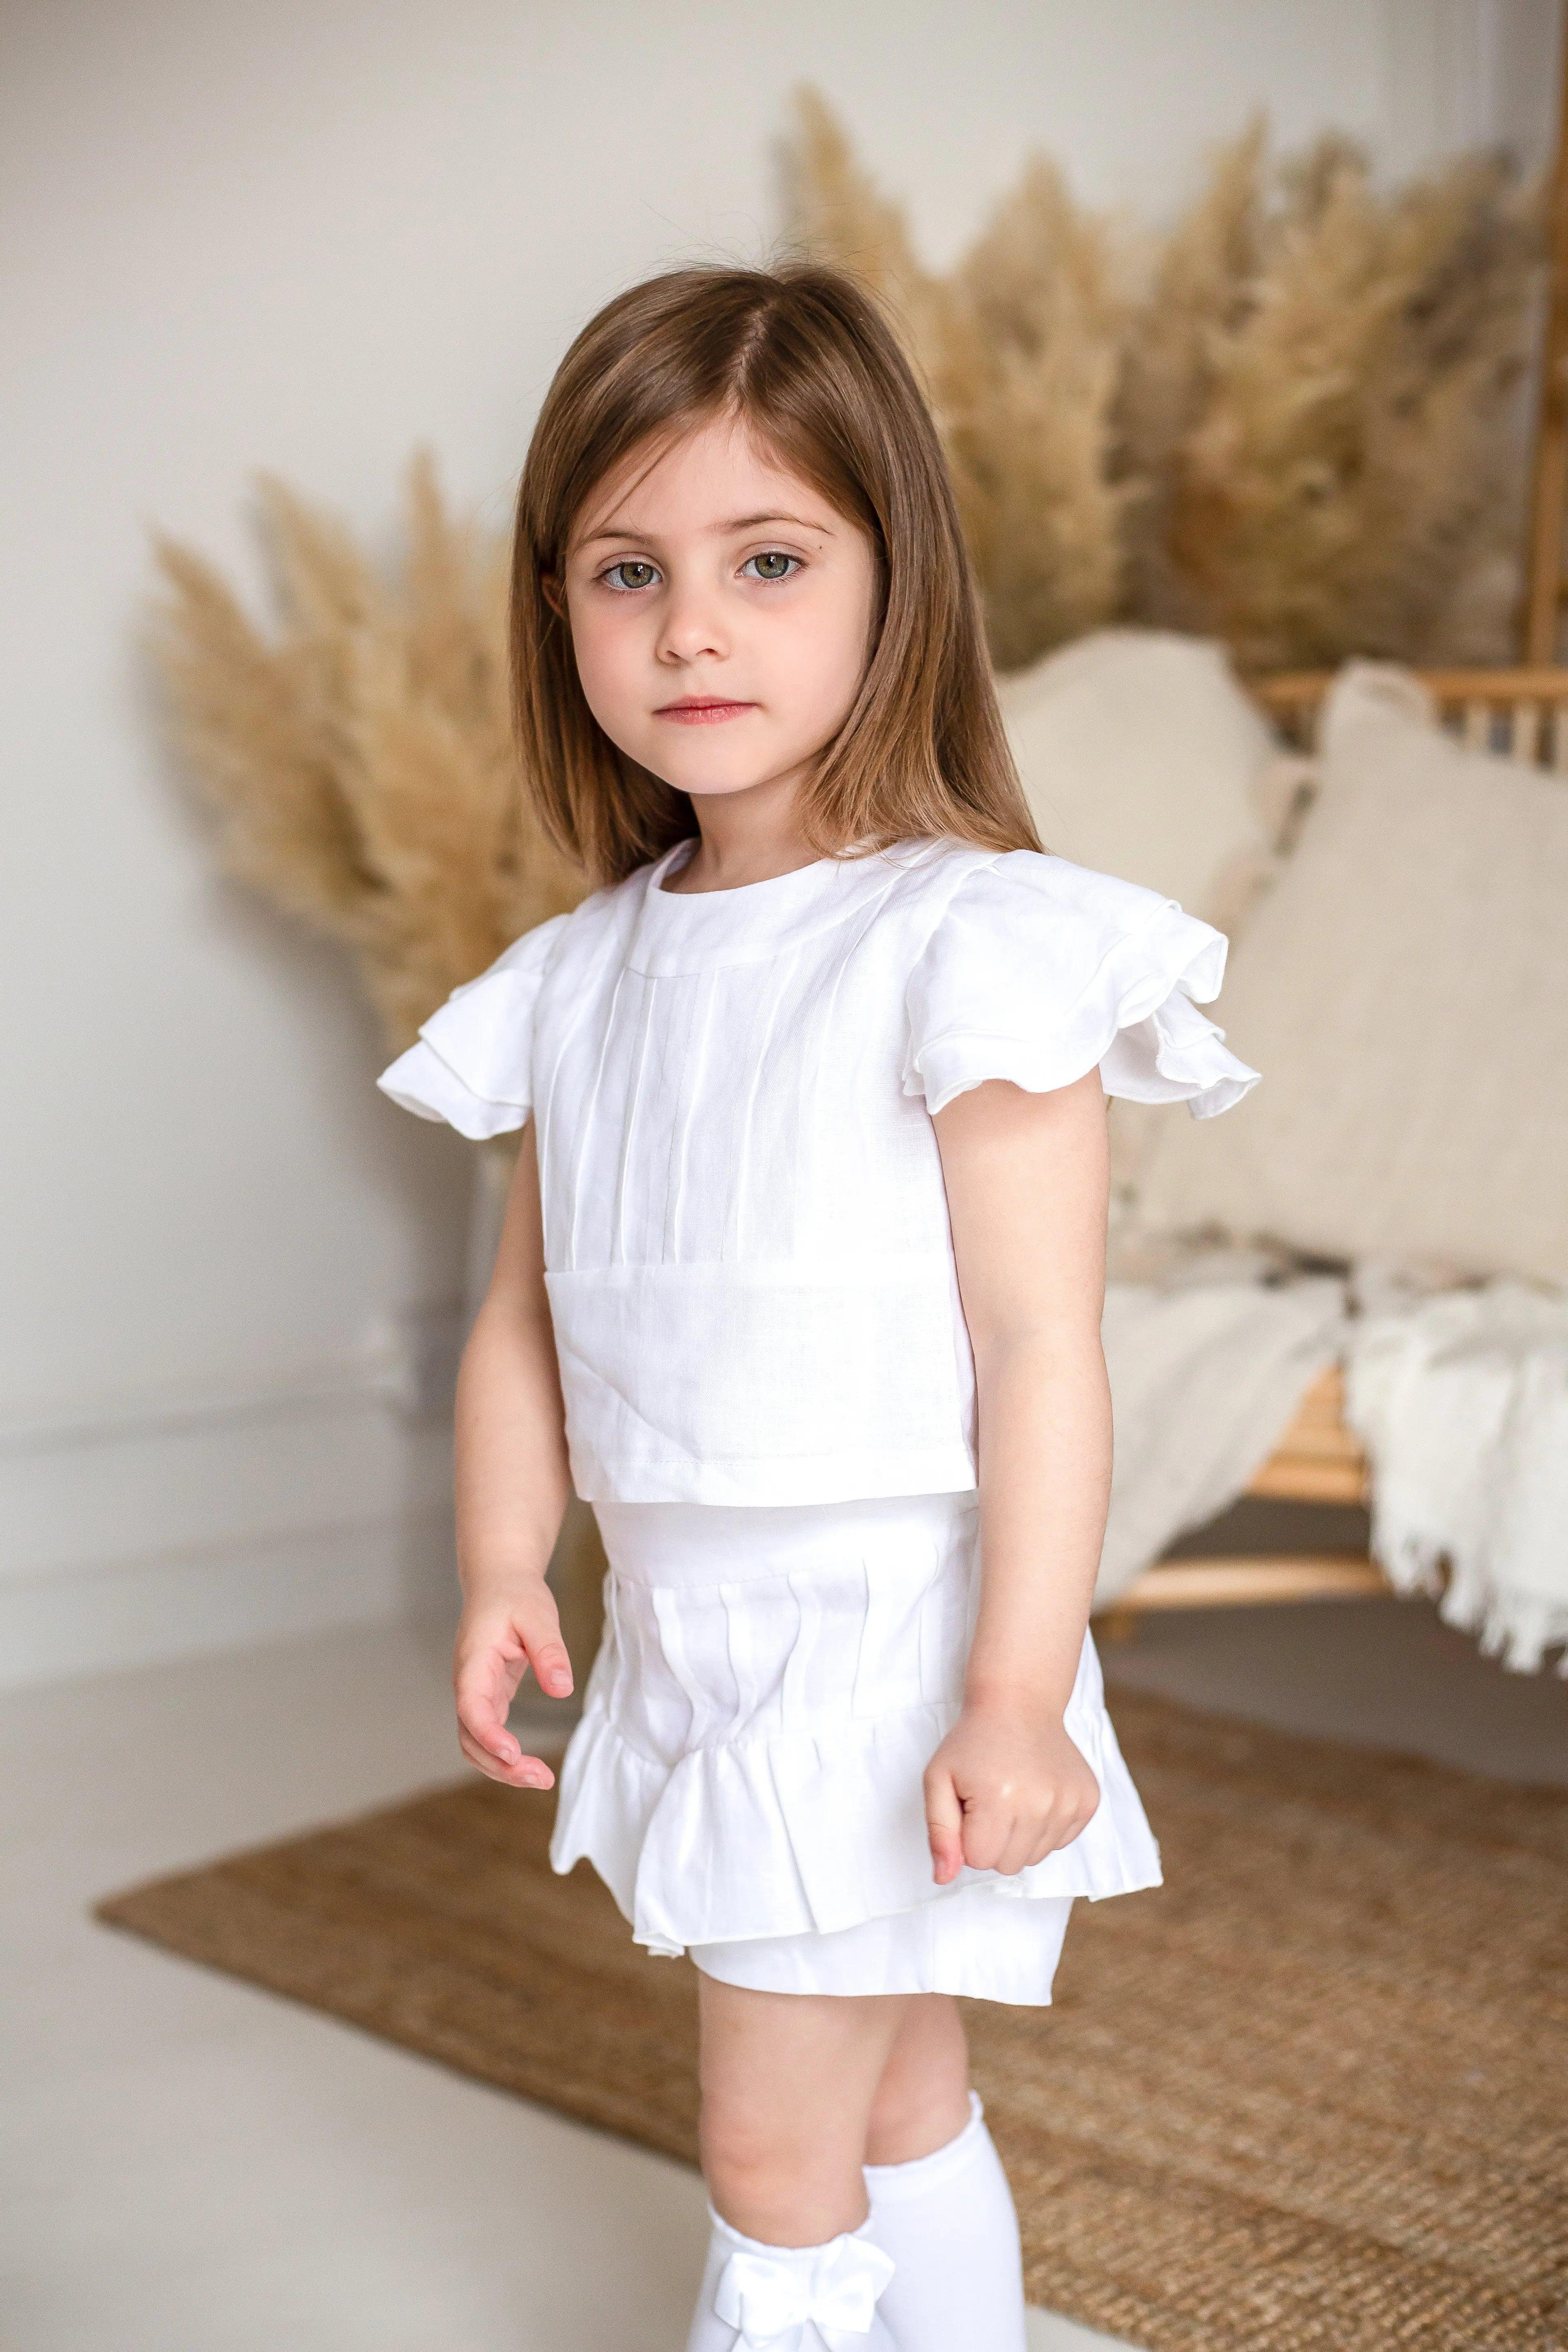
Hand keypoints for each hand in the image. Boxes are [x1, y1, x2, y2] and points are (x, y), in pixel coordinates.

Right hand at [452, 1580, 573, 1789]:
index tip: (513, 1753)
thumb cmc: (516, 1595)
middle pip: (470, 1738)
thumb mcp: (538, 1615)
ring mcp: (476, 1693)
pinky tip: (530, 1765)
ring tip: (541, 1778)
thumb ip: (549, 1651)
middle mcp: (468, 1684)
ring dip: (502, 1766)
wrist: (499, 1581)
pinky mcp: (490, 1697)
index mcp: (473, 1663)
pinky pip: (490, 1734)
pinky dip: (505, 1754)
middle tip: (541, 1777)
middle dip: (499, 1765)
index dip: (488, 1735)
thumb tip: (562, 1689)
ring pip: (476, 1743)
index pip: (471, 1708)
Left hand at [923, 1701, 1100, 1885]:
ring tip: (1013, 1795)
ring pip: (1035, 1857)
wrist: (1019, 1704)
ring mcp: (1069, 1803)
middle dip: (993, 1840)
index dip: (968, 1838)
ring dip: (1019, 1835)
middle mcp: (1041, 1804)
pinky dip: (1044, 1826)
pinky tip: (1036, 1793)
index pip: (980, 1860)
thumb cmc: (972, 1742)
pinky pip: (1060, 1843)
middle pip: (1009, 1864)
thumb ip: (940, 1833)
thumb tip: (944, 1878)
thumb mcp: (938, 1779)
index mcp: (1000, 1799)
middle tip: (990, 1801)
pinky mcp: (1088, 1800)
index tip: (970, 1806)